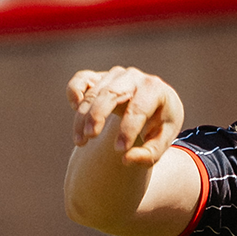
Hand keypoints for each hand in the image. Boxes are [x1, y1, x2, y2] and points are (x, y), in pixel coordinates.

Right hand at [68, 66, 183, 165]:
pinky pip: (82, 79)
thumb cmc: (159, 123)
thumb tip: (126, 160)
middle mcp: (133, 77)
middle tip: (90, 138)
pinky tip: (74, 108)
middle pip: (111, 94)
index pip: (138, 109)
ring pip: (93, 93)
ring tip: (81, 141)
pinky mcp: (100, 77)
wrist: (156, 104)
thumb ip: (149, 154)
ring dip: (82, 116)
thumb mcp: (162, 140)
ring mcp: (115, 75)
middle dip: (97, 115)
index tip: (120, 151)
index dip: (128, 130)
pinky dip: (74, 91)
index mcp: (154, 89)